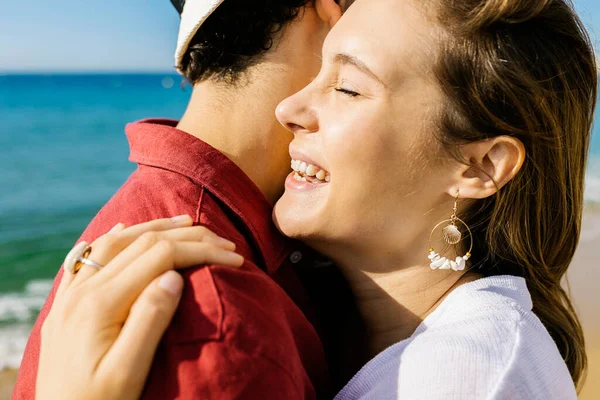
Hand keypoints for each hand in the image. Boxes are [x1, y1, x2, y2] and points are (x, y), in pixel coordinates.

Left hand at [36, 216, 243, 399]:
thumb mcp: (127, 372)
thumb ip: (149, 320)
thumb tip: (174, 276)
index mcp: (100, 304)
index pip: (160, 257)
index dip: (199, 250)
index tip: (232, 257)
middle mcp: (83, 291)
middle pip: (142, 244)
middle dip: (188, 237)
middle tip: (224, 241)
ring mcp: (71, 295)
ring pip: (116, 243)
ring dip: (154, 228)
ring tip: (186, 222)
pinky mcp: (66, 303)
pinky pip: (88, 257)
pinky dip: (113, 239)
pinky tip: (124, 230)